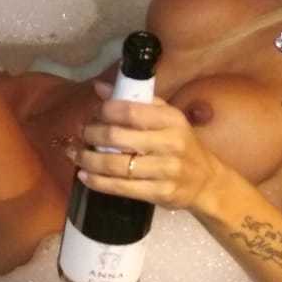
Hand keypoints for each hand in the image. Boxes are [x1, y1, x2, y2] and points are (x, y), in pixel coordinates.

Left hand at [63, 81, 223, 210]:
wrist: (206, 181)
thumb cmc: (180, 144)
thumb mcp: (166, 118)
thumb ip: (135, 102)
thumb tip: (99, 88)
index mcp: (171, 119)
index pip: (131, 111)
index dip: (105, 111)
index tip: (93, 114)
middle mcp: (170, 143)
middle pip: (117, 138)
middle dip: (91, 135)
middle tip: (81, 134)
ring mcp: (166, 170)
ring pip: (115, 165)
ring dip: (88, 159)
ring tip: (75, 154)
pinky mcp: (160, 193)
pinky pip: (121, 187)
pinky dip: (97, 182)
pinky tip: (84, 176)